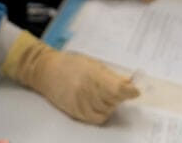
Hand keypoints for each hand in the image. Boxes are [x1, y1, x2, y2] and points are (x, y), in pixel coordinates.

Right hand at [1, 31, 137, 123]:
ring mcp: (80, 103)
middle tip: (120, 90)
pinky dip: (102, 113)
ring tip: (106, 95)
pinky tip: (100, 104)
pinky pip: (96, 118)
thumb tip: (129, 83)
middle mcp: (86, 91)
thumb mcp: (92, 63)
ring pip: (106, 111)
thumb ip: (110, 75)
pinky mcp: (75, 112)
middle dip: (120, 96)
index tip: (136, 91)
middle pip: (113, 101)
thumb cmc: (70, 63)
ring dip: (111, 104)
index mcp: (92, 75)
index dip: (129, 91)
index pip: (116, 88)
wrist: (45, 71)